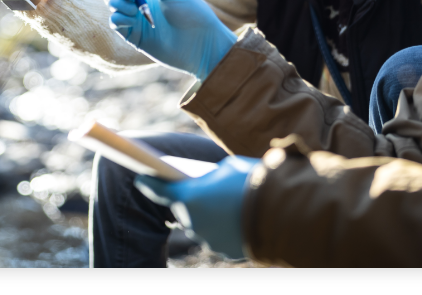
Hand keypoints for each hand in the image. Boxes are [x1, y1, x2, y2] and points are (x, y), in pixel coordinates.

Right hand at [94, 0, 236, 80]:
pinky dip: (118, 18)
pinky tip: (131, 19)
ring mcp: (137, 19)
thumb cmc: (193, 14)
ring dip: (119, 2)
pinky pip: (116, 22)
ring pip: (114, 4)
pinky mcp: (133, 36)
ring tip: (134, 8)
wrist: (202, 45)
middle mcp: (142, 1)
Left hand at [135, 156, 258, 258]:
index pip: (160, 190)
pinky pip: (218, 237)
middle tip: (202, 189)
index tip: (141, 178)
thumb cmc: (252, 182)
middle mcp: (192, 221)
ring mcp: (208, 240)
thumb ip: (212, 178)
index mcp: (188, 197)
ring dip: (208, 216)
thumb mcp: (228, 168)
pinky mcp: (224, 252)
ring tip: (224, 204)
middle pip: (184, 209)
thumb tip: (210, 185)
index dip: (149, 184)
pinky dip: (223, 229)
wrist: (280, 212)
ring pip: (201, 225)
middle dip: (190, 200)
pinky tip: (236, 220)